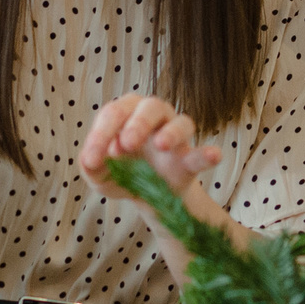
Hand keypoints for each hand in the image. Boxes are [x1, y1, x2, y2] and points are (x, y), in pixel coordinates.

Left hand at [79, 93, 222, 190]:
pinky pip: (201, 153)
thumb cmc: (122, 174)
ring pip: (180, 122)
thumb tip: (89, 161)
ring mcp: (175, 135)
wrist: (148, 197)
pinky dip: (208, 154)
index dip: (101, 135)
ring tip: (162, 145)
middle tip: (126, 145)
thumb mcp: (99, 174)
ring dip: (171, 132)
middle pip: (149, 106)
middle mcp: (153, 117)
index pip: (113, 113)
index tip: (93, 160)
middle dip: (137, 123)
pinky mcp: (190, 158)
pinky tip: (214, 155)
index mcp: (126, 113)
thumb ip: (90, 166)